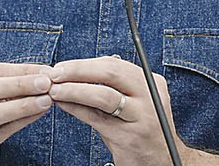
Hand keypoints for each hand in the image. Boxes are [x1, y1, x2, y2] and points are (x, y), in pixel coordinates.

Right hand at [0, 62, 54, 165]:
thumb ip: (8, 84)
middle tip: (45, 83)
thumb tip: (43, 74)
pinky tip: (39, 114)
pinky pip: (2, 131)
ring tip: (45, 100)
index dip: (21, 69)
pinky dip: (23, 121)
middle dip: (21, 84)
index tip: (45, 70)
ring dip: (23, 105)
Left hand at [46, 56, 187, 165]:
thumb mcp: (137, 102)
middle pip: (110, 74)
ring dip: (74, 90)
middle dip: (78, 70)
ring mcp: (141, 116)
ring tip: (55, 90)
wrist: (163, 160)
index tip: (64, 66)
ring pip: (103, 95)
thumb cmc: (142, 128)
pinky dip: (76, 108)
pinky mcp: (129, 137)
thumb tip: (75, 73)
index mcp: (151, 82)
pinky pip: (97, 118)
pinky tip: (64, 105)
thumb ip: (114, 87)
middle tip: (56, 73)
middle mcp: (150, 96)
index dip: (85, 63)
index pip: (114, 64)